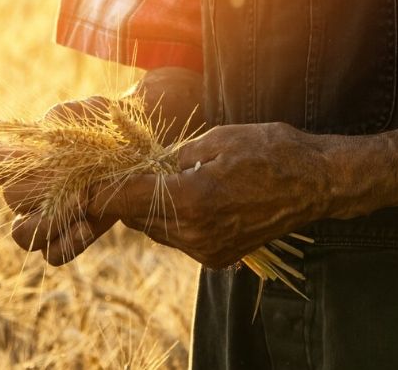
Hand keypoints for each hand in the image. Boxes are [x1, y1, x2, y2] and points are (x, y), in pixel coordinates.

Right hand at [0, 96, 119, 265]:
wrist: (136, 150)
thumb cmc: (105, 126)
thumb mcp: (90, 113)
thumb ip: (67, 119)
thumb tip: (49, 134)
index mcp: (20, 158)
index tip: (19, 156)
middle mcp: (26, 191)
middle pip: (11, 198)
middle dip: (38, 188)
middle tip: (70, 178)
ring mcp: (44, 218)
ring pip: (23, 234)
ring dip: (48, 223)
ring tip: (83, 202)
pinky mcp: (69, 237)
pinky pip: (54, 254)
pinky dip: (67, 244)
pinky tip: (88, 225)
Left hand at [92, 122, 336, 267]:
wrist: (315, 183)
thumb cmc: (268, 150)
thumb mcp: (213, 139)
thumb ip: (169, 156)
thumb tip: (138, 164)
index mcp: (190, 200)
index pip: (123, 200)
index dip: (97, 191)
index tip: (82, 182)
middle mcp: (194, 233)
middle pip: (135, 218)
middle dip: (124, 195)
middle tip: (121, 172)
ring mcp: (206, 250)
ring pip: (154, 230)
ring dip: (148, 208)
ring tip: (158, 180)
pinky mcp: (216, 258)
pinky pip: (177, 239)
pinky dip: (171, 220)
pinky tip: (184, 197)